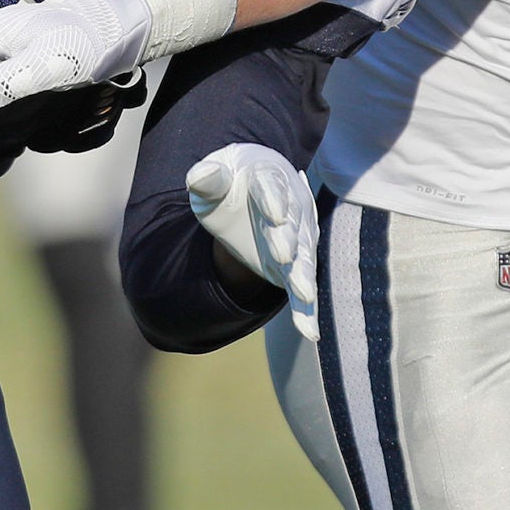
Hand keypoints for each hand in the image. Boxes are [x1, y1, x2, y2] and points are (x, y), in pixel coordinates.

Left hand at [185, 143, 319, 341]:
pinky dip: (306, 310)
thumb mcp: (213, 181)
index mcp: (270, 179)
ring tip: (302, 292)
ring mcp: (297, 239)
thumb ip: (208, 180)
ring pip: (303, 258)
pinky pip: (301, 288)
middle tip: (284, 254)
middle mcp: (292, 208)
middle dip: (287, 240)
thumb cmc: (230, 187)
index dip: (274, 201)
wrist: (247, 201)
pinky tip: (309, 332)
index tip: (274, 215)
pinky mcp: (294, 266)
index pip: (272, 188)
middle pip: (290, 225)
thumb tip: (200, 177)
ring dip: (302, 275)